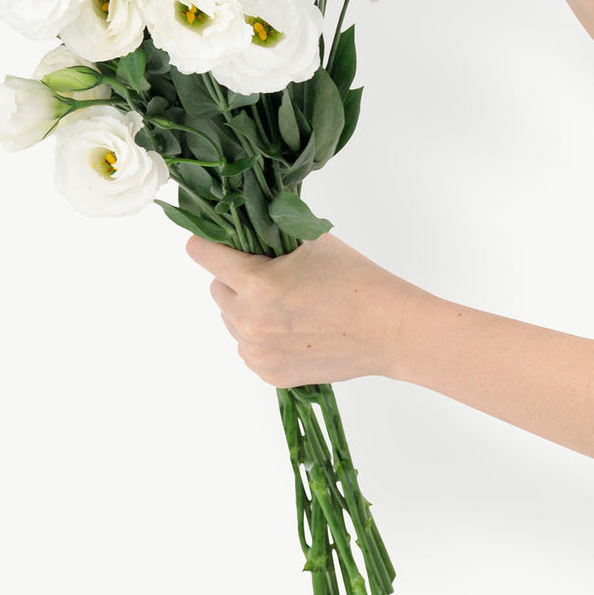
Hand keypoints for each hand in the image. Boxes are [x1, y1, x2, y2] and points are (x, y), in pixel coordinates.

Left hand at [186, 232, 431, 387]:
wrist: (389, 330)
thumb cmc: (355, 280)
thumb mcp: (310, 240)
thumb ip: (271, 231)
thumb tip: (243, 220)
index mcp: (256, 283)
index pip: (204, 255)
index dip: (205, 243)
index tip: (204, 239)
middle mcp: (250, 321)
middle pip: (217, 289)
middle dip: (234, 278)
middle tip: (268, 273)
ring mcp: (258, 352)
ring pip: (231, 320)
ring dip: (246, 308)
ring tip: (285, 302)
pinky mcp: (270, 374)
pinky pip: (248, 348)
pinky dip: (260, 336)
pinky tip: (290, 327)